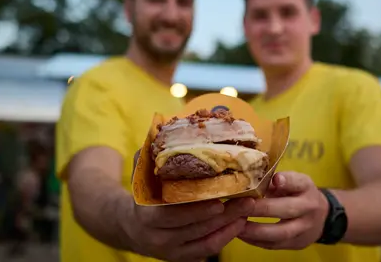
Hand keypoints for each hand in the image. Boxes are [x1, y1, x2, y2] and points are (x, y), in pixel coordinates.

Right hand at [128, 149, 254, 260]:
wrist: (131, 228)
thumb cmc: (143, 197)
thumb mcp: (140, 178)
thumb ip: (147, 159)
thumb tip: (159, 132)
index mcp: (147, 216)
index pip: (174, 214)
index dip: (198, 209)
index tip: (220, 199)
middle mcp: (159, 238)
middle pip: (196, 228)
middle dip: (225, 215)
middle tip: (248, 200)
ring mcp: (172, 251)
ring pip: (206, 240)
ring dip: (230, 225)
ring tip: (248, 208)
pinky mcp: (183, 258)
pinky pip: (208, 249)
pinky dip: (226, 237)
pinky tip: (240, 223)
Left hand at [238, 171, 328, 249]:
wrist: (320, 216)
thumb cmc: (297, 193)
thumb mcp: (292, 180)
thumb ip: (274, 180)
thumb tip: (249, 178)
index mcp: (306, 187)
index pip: (297, 182)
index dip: (286, 180)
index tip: (274, 179)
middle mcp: (309, 207)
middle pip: (286, 209)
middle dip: (260, 209)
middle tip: (239, 207)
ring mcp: (305, 228)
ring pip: (281, 232)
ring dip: (256, 230)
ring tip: (237, 226)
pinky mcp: (297, 243)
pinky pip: (276, 244)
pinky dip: (256, 241)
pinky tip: (242, 234)